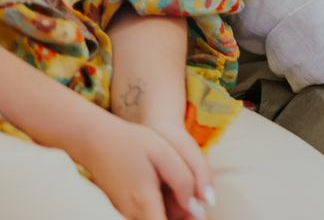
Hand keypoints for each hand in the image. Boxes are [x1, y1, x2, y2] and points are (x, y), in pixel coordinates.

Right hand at [74, 113, 210, 219]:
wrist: (96, 140)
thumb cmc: (133, 142)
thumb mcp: (165, 154)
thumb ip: (184, 181)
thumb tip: (195, 206)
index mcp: (144, 202)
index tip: (197, 212)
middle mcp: (130, 213)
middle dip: (181, 217)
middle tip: (191, 199)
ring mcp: (123, 212)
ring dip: (171, 214)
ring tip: (180, 193)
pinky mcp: (121, 208)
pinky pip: (144, 216)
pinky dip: (159, 210)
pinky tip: (166, 191)